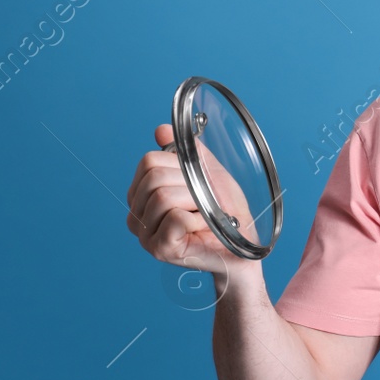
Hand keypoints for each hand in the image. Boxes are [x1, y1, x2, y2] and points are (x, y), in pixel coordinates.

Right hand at [126, 124, 260, 283]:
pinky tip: (204, 228)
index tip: (197, 182)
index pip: (148, 162)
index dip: (179, 166)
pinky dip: (198, 219)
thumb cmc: (225, 210)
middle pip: (154, 179)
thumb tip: (161, 129)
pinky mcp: (160, 249)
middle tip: (206, 202)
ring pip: (164, 198)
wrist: (242, 243)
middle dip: (190, 185)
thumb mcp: (208, 173)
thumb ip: (185, 152)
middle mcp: (136, 216)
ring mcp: (145, 236)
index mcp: (141, 196)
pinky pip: (175, 218)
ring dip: (197, 203)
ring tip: (206, 215)